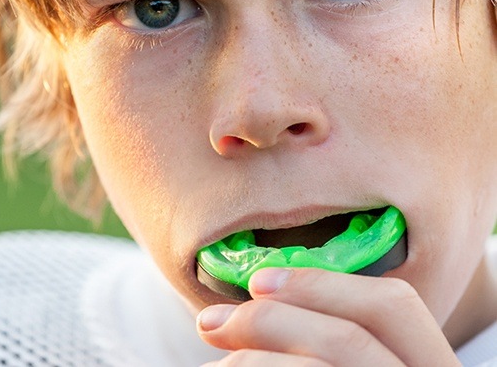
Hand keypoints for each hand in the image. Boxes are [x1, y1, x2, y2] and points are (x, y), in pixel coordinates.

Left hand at [197, 268, 460, 365]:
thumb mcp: (357, 358)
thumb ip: (330, 338)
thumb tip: (263, 298)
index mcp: (430, 365)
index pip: (393, 306)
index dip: (322, 284)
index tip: (258, 281)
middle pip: (350, 338)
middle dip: (271, 319)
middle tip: (211, 322)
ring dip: (254, 359)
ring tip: (217, 364)